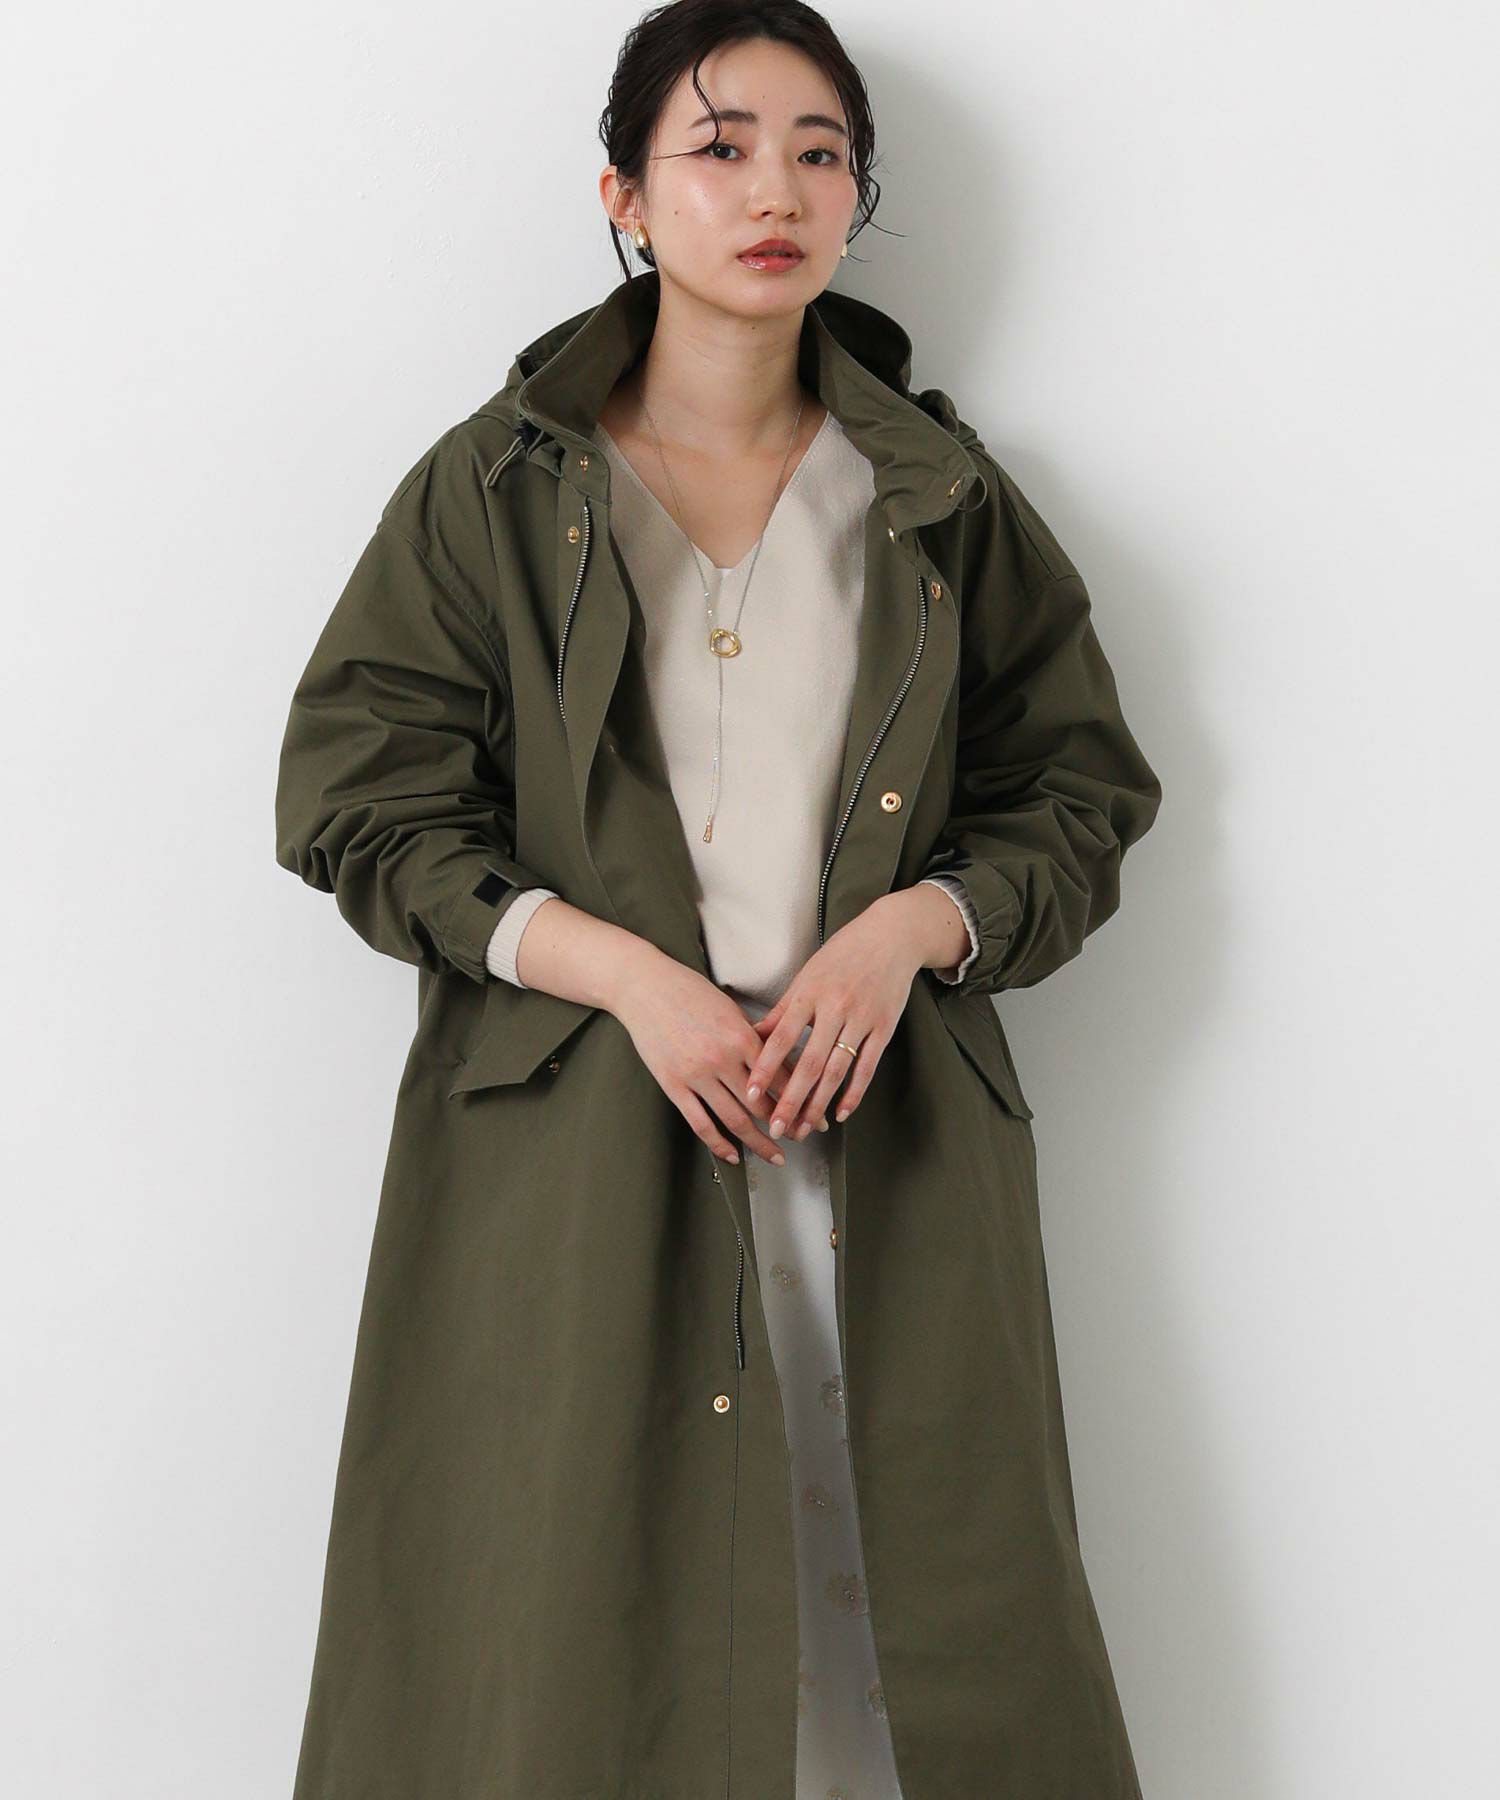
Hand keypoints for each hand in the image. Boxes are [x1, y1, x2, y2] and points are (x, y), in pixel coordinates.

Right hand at [611, 953, 800, 1165]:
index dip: (801, 1102)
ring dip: (759, 1143)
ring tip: (775, 1156)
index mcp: (742, 1036)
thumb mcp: (731, 1009)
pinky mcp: (673, 1085)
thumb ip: (754, 1039)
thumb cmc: (689, 992)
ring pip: (735, 1120)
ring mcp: (696, 1075)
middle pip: (762, 1105)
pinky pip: (700, 1123)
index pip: (781, 1079)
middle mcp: (722, 1059)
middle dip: (785, 1126)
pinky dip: (719, 1144)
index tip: (812, 1117)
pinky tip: (733, 1156)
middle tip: (800, 1138)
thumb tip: (780, 1066)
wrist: (645, 987)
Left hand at [744, 892, 934, 1140]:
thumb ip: (782, 1010)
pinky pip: (867, 1067)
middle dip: (790, 1100)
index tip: (750, 1095)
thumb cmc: (842, 955)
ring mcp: (862, 1019)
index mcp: (808, 994)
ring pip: (837, 1070)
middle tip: (777, 1128)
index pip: (781, 1038)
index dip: (764, 1069)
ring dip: (819, 1103)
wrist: (891, 937)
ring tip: (804, 1129)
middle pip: (809, 1063)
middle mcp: (834, 1008)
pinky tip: (840, 1113)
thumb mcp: (806, 975)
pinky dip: (854, 1093)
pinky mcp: (884, 1028)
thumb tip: (752, 1036)